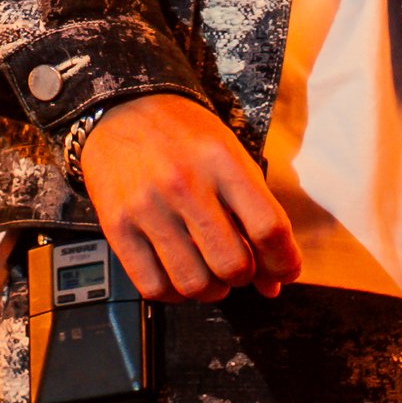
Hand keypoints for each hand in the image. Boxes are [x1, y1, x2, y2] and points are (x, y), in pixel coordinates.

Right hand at [78, 93, 302, 302]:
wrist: (122, 108)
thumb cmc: (184, 135)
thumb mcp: (229, 155)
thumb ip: (254, 213)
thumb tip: (272, 283)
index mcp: (221, 160)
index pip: (268, 227)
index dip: (284, 262)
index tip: (284, 272)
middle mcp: (185, 183)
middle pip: (233, 263)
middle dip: (244, 275)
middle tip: (238, 265)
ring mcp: (148, 207)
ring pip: (194, 283)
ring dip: (211, 289)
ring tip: (209, 273)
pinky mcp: (117, 226)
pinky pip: (153, 286)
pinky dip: (174, 294)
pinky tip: (178, 275)